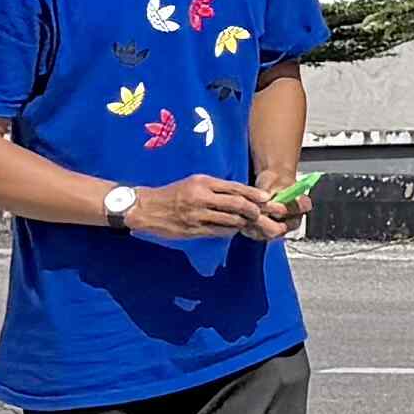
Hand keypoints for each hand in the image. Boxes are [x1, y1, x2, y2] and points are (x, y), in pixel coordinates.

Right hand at [129, 173, 278, 238]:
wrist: (146, 208)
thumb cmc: (174, 193)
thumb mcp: (194, 182)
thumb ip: (216, 187)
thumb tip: (242, 194)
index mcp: (203, 182)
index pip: (235, 187)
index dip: (253, 194)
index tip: (266, 198)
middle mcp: (202, 197)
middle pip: (237, 204)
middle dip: (253, 210)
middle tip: (260, 213)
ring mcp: (197, 215)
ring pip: (230, 220)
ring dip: (242, 222)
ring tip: (247, 222)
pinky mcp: (192, 230)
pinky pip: (218, 232)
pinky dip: (229, 231)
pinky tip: (232, 229)